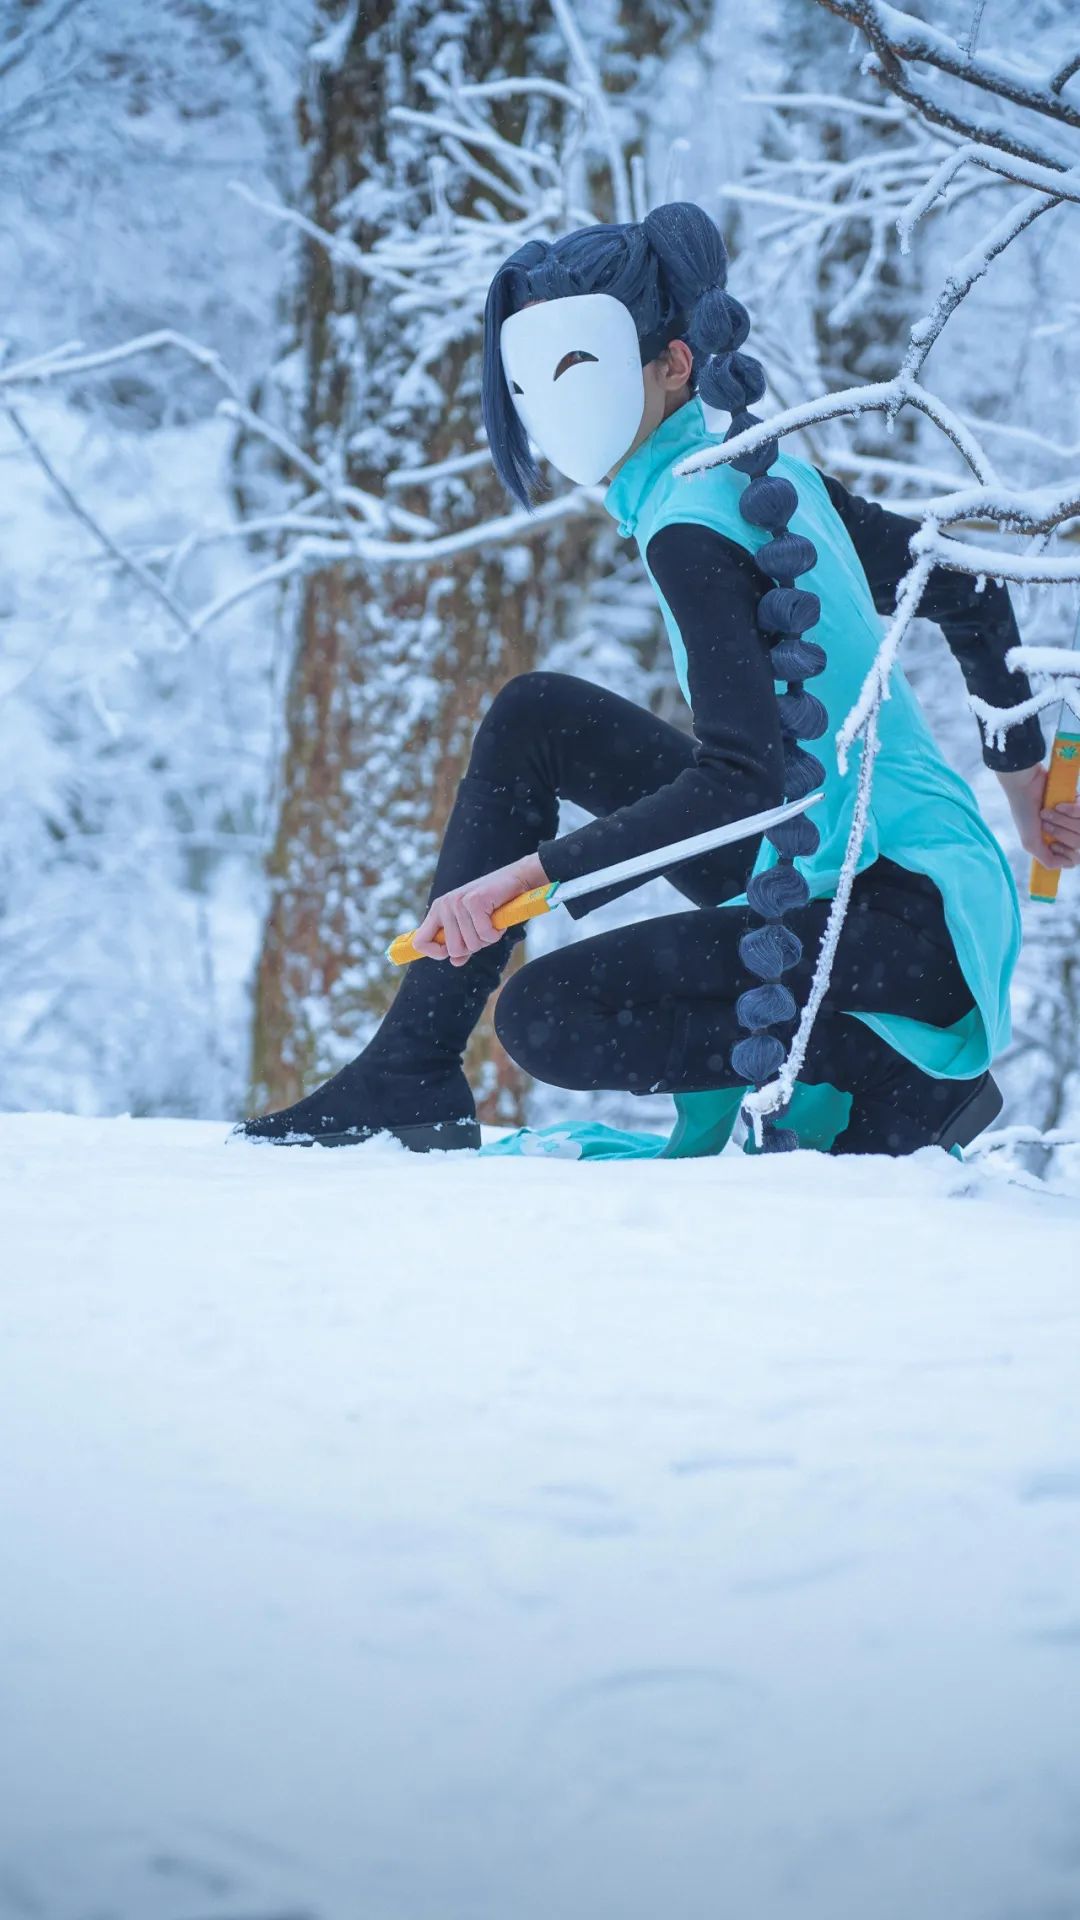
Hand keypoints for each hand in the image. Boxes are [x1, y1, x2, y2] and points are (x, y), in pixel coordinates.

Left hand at [411, 852, 548, 964]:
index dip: (435, 953)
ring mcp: (457, 902)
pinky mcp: (474, 901)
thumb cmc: (494, 904)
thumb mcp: (474, 926)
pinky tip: (499, 920)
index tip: (452, 953)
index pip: (420, 941)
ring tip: (492, 922)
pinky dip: (496, 933)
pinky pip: (484, 934)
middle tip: (484, 931)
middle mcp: (444, 905)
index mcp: (438, 910)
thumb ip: (463, 944)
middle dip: (473, 947)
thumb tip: (455, 962)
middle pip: (453, 949)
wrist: (516, 879)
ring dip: (488, 939)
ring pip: (471, 944)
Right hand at [995, 764, 1079, 869]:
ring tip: (1048, 811)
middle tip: (1045, 823)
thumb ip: (1048, 860)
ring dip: (1064, 820)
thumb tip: (1070, 865)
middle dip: (1061, 832)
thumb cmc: (1024, 813)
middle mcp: (1063, 830)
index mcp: (1052, 842)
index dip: (1066, 853)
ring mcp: (1069, 816)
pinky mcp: (1074, 801)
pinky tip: (1058, 804)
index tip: (1053, 844)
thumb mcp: (1031, 843)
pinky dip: (1071, 809)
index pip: (1072, 857)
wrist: (1025, 785)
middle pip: (1078, 842)